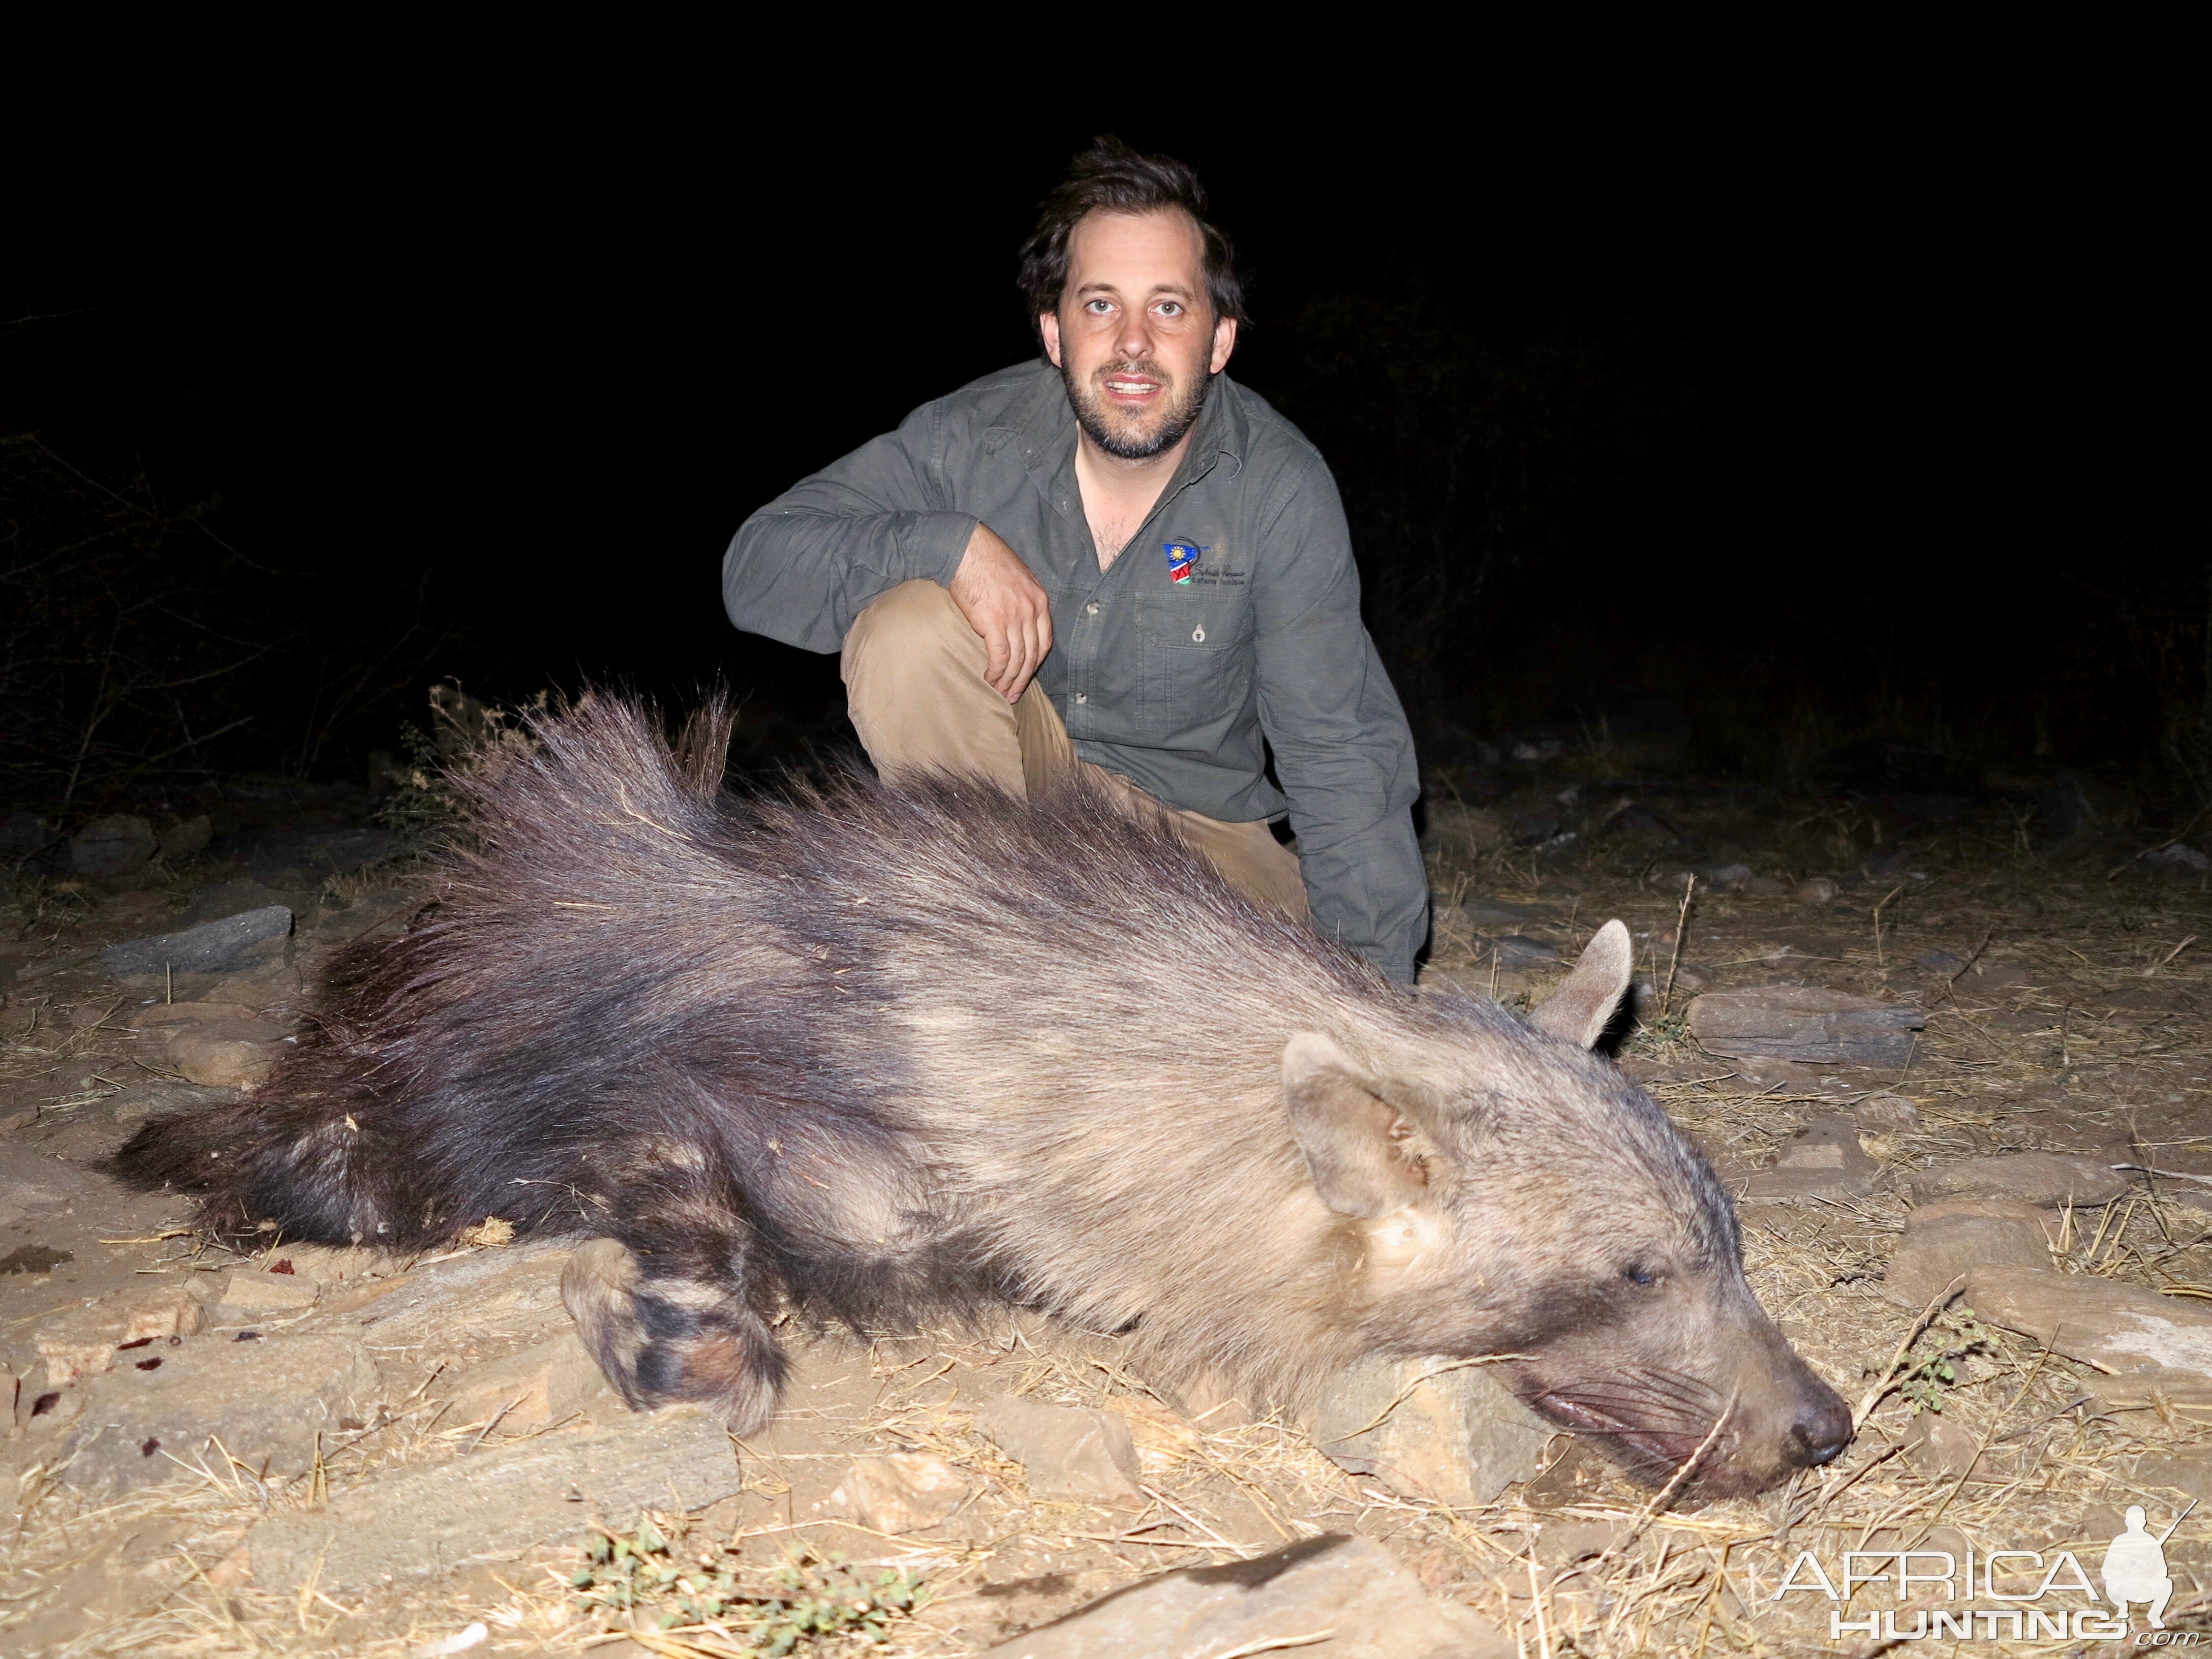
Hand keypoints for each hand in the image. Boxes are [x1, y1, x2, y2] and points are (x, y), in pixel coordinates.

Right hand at [947, 522, 1052, 702]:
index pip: (1045, 642)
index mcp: (1040, 601)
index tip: (1026, 676)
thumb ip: (1023, 601)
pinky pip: (1000, 657)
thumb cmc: (986, 561)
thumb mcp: (1017, 578)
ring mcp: (1015, 617)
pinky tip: (990, 680)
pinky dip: (996, 672)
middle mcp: (1031, 611)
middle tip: (1014, 694)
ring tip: (1000, 693)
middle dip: (1023, 679)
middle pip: (1032, 655)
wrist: (966, 550)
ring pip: (1017, 660)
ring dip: (1009, 680)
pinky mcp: (995, 623)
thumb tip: (1017, 622)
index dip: (1035, 664)